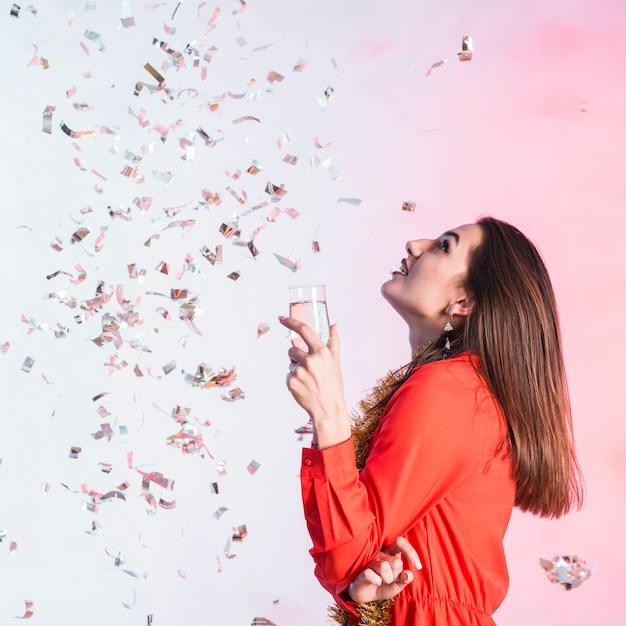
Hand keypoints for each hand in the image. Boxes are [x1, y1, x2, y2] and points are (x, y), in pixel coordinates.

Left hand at [279, 316, 350, 448]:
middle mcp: (310, 359)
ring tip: (309, 381)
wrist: (329, 409)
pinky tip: (304, 388)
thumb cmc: (334, 385)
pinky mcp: (291, 382)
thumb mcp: (335, 362)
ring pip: (290, 364)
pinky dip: (294, 381)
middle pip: (292, 350)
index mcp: (321, 352)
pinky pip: (288, 376)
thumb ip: (334, 341)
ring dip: (296, 370)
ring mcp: (300, 371)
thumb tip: (334, 325)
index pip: (303, 330)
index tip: (281, 318)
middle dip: (296, 358)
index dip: (291, 322)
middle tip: (309, 371)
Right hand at [347, 537, 421, 603]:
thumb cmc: (383, 585)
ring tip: (382, 581)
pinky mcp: (362, 570)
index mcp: (390, 552)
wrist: (366, 595)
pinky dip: (377, 582)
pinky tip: (374, 582)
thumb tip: (409, 574)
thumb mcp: (397, 584)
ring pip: (384, 566)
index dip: (410, 552)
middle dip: (396, 575)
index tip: (418, 566)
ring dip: (387, 579)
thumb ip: (405, 579)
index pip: (400, 542)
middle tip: (390, 579)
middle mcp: (380, 552)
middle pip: (396, 561)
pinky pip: (374, 576)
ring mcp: (369, 560)